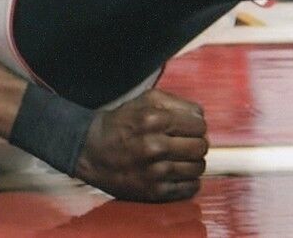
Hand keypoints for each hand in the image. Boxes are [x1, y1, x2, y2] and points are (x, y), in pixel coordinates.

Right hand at [74, 88, 207, 201]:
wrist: (92, 151)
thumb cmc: (122, 123)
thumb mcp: (145, 100)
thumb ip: (176, 102)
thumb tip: (200, 116)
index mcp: (154, 120)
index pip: (199, 124)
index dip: (196, 125)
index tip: (189, 128)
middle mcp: (155, 146)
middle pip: (200, 146)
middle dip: (196, 143)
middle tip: (186, 143)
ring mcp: (154, 172)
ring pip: (198, 167)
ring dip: (193, 162)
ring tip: (181, 158)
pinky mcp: (153, 192)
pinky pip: (189, 188)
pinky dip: (189, 181)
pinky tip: (178, 173)